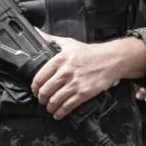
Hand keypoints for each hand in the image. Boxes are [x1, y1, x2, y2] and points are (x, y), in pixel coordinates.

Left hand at [31, 34, 145, 119]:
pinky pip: (67, 107)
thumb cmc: (90, 52)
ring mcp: (74, 84)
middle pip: (45, 91)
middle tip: (41, 100)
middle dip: (41, 98)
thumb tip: (37, 32)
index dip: (34, 87)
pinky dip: (60, 113)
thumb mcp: (68, 42)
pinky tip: (58, 113)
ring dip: (49, 107)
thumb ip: (50, 39)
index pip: (39, 77)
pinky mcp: (83, 93)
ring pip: (54, 101)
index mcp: (59, 60)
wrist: (110, 60)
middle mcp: (65, 72)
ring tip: (49, 107)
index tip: (35, 90)